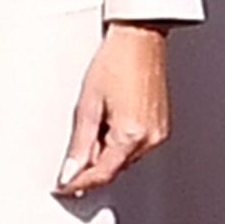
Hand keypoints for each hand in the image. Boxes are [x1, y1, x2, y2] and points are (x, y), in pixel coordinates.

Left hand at [55, 22, 170, 195]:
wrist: (139, 38)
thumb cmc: (116, 60)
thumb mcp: (88, 104)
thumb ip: (80, 144)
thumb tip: (70, 171)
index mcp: (132, 134)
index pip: (102, 174)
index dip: (78, 182)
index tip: (63, 185)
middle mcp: (150, 138)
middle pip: (114, 168)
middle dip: (91, 164)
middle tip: (75, 146)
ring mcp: (158, 132)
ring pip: (124, 158)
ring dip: (106, 151)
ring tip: (96, 118)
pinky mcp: (160, 124)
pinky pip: (136, 145)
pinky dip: (119, 141)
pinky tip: (111, 118)